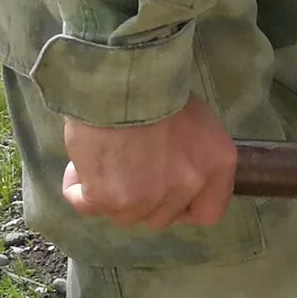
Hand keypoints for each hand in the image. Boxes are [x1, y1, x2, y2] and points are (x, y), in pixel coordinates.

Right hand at [61, 96, 238, 230]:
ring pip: (125, 216)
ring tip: (103, 161)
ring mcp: (148, 198)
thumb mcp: (198, 120)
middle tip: (129, 170)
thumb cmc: (161, 90)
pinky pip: (88, 206)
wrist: (125, 80)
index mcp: (217, 165)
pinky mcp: (109, 199)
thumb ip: (194, 155)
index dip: (186, 207)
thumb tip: (175, 173)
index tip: (168, 194)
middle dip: (144, 199)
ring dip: (111, 195)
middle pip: (162, 216)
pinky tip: (79, 168)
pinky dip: (79, 191)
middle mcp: (187, 186)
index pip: (209, 212)